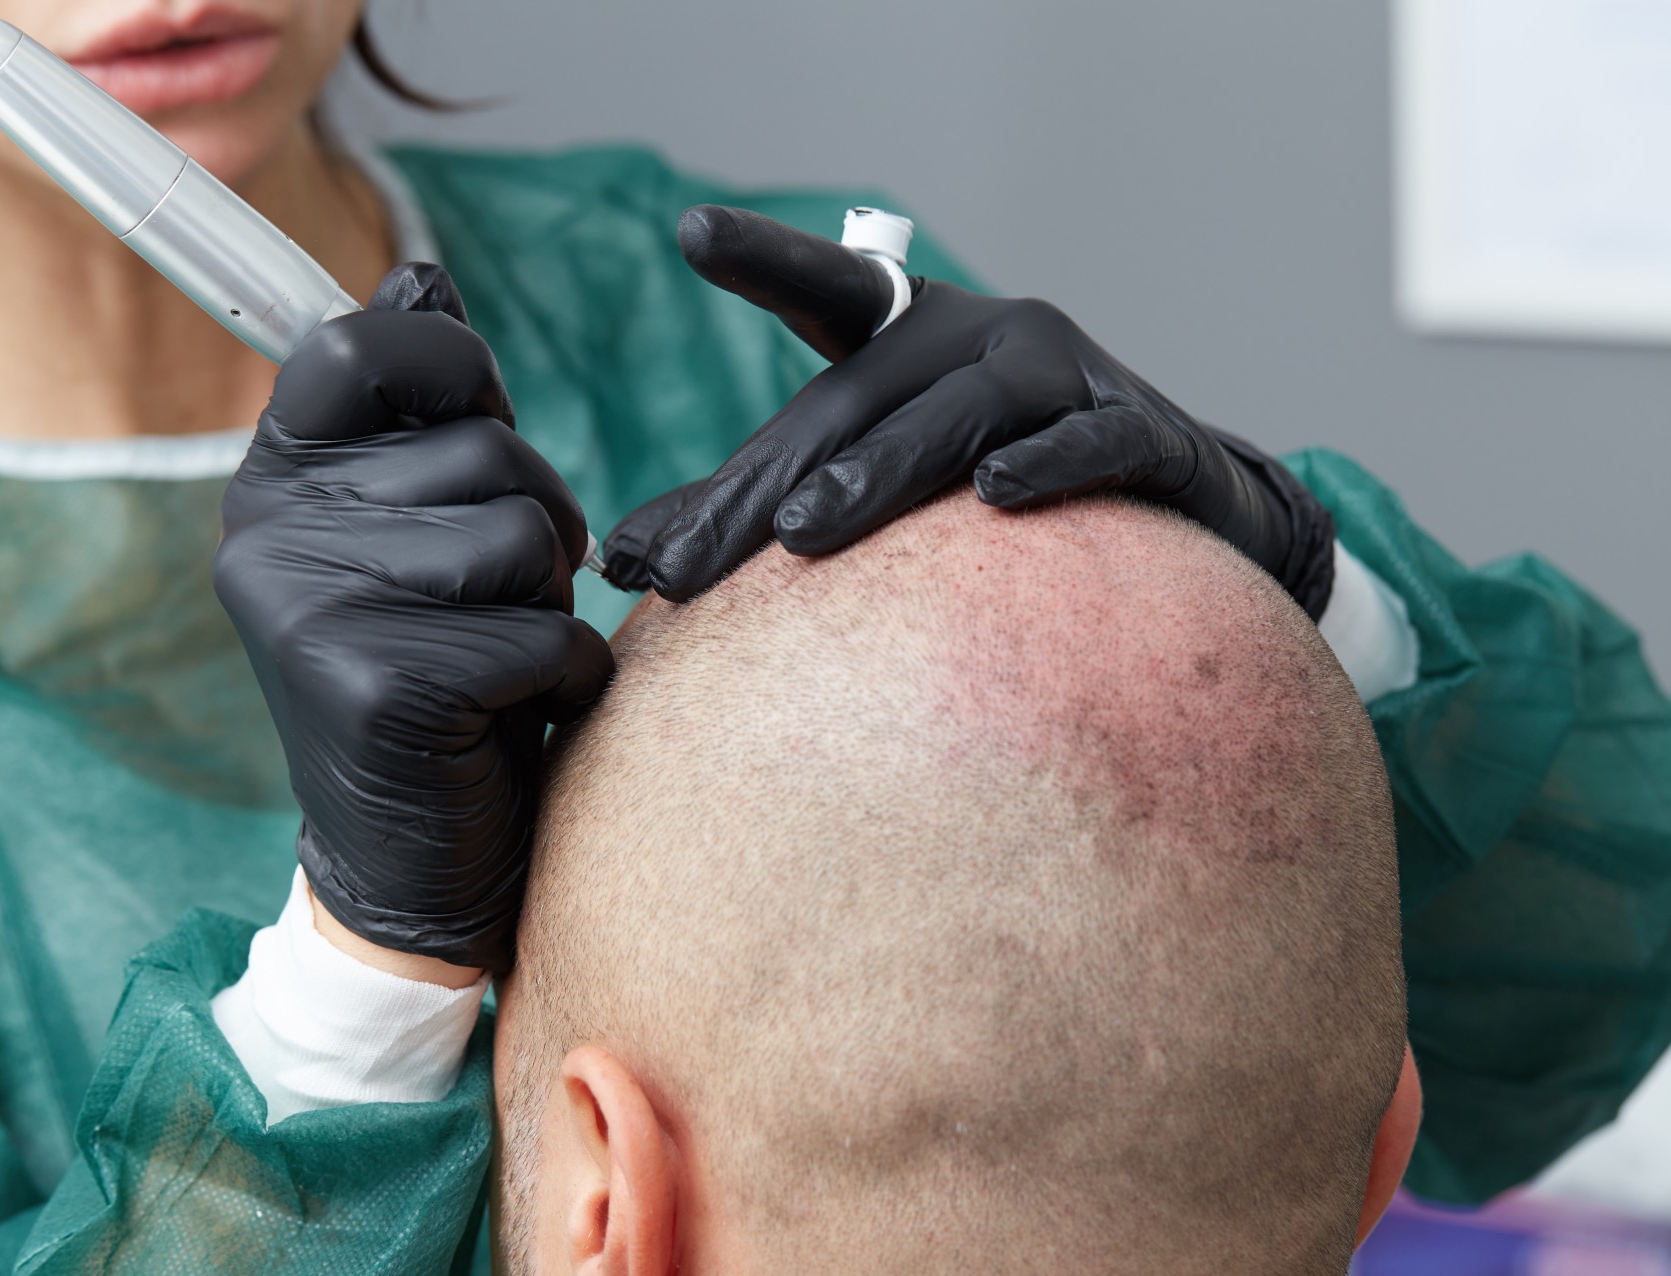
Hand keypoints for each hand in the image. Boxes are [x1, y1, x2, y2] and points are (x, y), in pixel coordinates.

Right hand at [216, 264, 613, 972]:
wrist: (405, 863)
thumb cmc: (434, 677)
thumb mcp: (416, 531)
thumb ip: (419, 414)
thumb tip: (424, 279)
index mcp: (274, 481)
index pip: (363, 344)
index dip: (458, 374)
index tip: (477, 434)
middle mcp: (266, 534)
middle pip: (488, 448)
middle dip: (537, 524)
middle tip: (494, 605)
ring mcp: (311, 609)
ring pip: (523, 535)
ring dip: (550, 607)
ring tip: (497, 664)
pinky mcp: (377, 687)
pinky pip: (546, 636)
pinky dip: (566, 683)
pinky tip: (508, 725)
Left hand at [606, 206, 1335, 619]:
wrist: (1186, 505)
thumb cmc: (1009, 487)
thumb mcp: (889, 481)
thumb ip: (767, 506)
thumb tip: (624, 562)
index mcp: (914, 337)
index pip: (827, 296)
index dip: (767, 259)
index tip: (693, 232)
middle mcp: (983, 335)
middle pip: (859, 399)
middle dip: (765, 484)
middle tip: (682, 564)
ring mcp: (1064, 375)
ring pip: (961, 415)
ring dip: (882, 471)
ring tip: (806, 531)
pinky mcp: (1142, 431)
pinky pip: (1089, 443)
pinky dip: (1047, 464)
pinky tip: (995, 497)